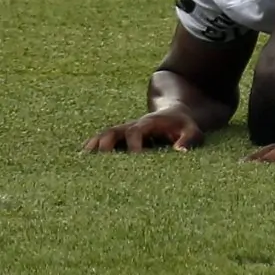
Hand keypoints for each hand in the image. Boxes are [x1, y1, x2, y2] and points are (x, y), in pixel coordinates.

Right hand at [82, 109, 203, 152]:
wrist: (174, 112)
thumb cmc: (183, 125)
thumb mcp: (192, 129)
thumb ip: (188, 139)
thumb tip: (178, 152)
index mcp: (148, 123)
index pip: (136, 132)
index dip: (133, 145)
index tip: (133, 160)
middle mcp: (132, 126)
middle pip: (113, 131)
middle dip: (105, 146)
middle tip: (99, 163)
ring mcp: (124, 130)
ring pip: (104, 135)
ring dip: (94, 146)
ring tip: (82, 161)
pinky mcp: (121, 137)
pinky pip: (102, 140)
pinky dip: (92, 147)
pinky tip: (81, 160)